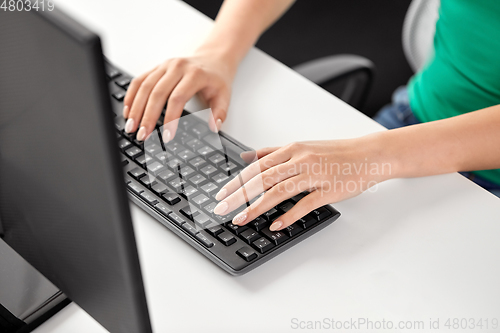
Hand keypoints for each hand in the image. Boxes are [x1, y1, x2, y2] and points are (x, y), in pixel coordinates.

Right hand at [122, 49, 235, 141]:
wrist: (213, 57)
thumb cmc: (216, 78)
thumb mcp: (224, 95)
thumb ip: (220, 113)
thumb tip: (214, 127)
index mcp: (194, 74)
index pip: (177, 98)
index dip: (170, 119)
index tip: (167, 136)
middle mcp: (177, 68)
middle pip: (157, 93)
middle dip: (147, 117)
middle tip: (142, 135)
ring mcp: (165, 66)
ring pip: (144, 86)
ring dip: (135, 108)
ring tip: (131, 126)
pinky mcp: (156, 67)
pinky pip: (139, 80)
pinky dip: (131, 96)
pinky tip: (127, 111)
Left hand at [213, 137, 391, 230]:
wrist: (368, 155)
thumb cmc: (335, 152)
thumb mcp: (302, 146)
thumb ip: (273, 152)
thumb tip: (247, 156)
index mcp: (292, 149)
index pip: (257, 166)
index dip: (237, 181)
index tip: (222, 193)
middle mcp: (300, 160)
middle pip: (263, 179)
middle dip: (239, 195)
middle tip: (221, 208)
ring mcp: (315, 175)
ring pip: (279, 191)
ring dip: (257, 206)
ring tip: (241, 219)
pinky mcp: (328, 190)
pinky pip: (305, 204)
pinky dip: (288, 215)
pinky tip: (275, 225)